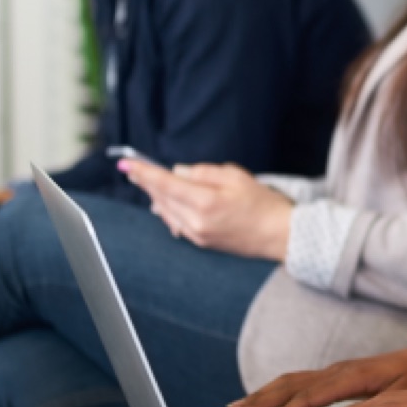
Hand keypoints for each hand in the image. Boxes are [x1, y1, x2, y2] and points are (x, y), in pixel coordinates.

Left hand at [120, 160, 292, 259]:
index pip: (165, 183)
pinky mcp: (201, 241)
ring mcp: (197, 234)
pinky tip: (165, 205)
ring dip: (156, 197)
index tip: (127, 164)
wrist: (280, 235)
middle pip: (161, 198)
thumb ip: (203, 172)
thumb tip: (179, 172)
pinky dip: (168, 211)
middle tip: (135, 170)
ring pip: (165, 212)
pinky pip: (176, 223)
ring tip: (148, 184)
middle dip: (147, 183)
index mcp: (205, 202)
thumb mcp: (236, 176)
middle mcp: (196, 221)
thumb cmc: (263, 204)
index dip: (144, 172)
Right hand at [226, 335, 406, 406]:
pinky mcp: (337, 375)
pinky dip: (277, 392)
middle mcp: (338, 370)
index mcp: (352, 376)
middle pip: (290, 385)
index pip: (310, 397)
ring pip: (291, 381)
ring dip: (261, 396)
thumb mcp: (405, 397)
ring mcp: (336, 370)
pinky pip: (300, 382)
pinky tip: (265, 403)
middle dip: (258, 402)